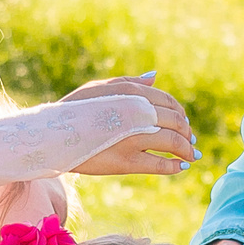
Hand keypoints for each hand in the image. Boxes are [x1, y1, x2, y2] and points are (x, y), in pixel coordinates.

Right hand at [65, 73, 198, 177]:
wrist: (52, 135)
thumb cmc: (75, 110)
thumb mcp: (99, 87)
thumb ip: (129, 82)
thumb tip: (154, 76)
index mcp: (131, 92)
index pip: (169, 103)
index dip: (181, 114)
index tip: (184, 123)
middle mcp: (136, 112)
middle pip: (176, 122)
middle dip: (187, 133)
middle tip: (190, 142)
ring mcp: (132, 138)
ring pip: (173, 143)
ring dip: (186, 150)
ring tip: (190, 156)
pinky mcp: (126, 162)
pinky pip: (160, 165)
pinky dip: (174, 166)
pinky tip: (180, 167)